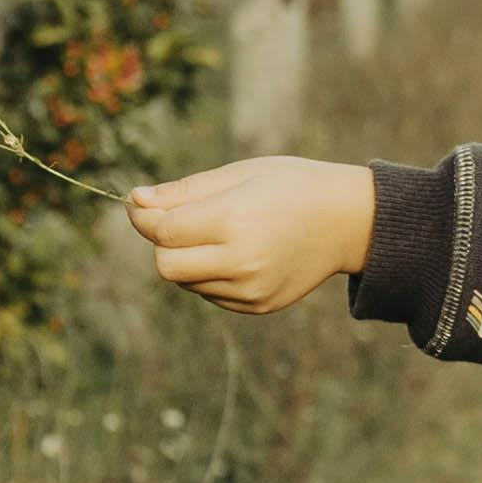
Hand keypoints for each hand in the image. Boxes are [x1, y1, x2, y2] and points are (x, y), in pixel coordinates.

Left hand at [125, 156, 375, 314]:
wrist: (347, 221)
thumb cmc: (290, 185)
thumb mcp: (237, 175)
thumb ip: (183, 192)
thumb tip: (135, 201)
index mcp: (235, 221)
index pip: (164, 231)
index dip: (143, 216)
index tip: (138, 202)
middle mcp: (242, 263)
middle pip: (167, 265)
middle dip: (162, 242)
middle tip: (177, 218)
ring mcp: (252, 291)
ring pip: (187, 283)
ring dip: (185, 258)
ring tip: (216, 231)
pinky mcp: (259, 307)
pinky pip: (211, 295)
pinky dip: (208, 275)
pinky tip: (233, 251)